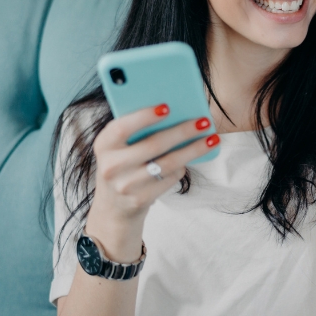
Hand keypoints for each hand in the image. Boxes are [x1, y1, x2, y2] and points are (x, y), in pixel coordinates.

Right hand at [85, 105, 218, 257]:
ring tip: (211, 139)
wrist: (114, 207)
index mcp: (103, 145)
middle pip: (153, 145)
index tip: (167, 107)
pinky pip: (170, 178)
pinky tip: (192, 157)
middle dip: (182, 131)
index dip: (144, 117)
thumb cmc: (123, 165)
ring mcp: (125, 185)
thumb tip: (176, 111)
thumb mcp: (119, 147)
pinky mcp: (140, 199)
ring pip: (167, 163)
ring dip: (193, 150)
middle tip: (204, 121)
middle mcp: (111, 166)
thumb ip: (137, 130)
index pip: (122, 127)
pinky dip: (183, 167)